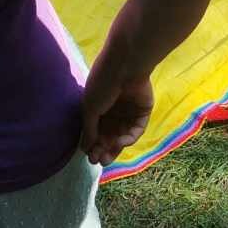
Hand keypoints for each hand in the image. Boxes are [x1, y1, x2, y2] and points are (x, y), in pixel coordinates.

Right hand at [80, 42, 154, 166]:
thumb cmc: (103, 84)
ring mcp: (128, 112)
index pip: (95, 130)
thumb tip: (84, 148)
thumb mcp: (90, 107)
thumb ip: (89, 129)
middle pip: (108, 136)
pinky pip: (136, 130)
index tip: (89, 156)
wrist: (125, 66)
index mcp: (98, 106)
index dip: (92, 144)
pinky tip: (122, 141)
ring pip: (122, 136)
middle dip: (103, 149)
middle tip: (98, 160)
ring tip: (108, 158)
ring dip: (115, 148)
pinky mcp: (142, 112)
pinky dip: (129, 138)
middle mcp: (113, 110)